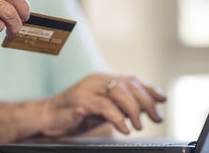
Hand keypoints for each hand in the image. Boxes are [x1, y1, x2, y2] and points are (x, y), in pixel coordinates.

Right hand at [40, 74, 166, 135]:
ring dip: (134, 110)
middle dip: (147, 101)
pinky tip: (124, 128)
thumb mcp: (100, 109)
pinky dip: (118, 118)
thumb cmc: (73, 114)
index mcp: (102, 80)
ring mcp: (88, 89)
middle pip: (129, 85)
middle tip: (156, 117)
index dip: (150, 88)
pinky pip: (105, 106)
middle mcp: (96, 80)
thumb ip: (119, 106)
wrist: (45, 116)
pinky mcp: (80, 100)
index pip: (132, 79)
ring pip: (119, 92)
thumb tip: (144, 109)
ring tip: (139, 125)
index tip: (162, 99)